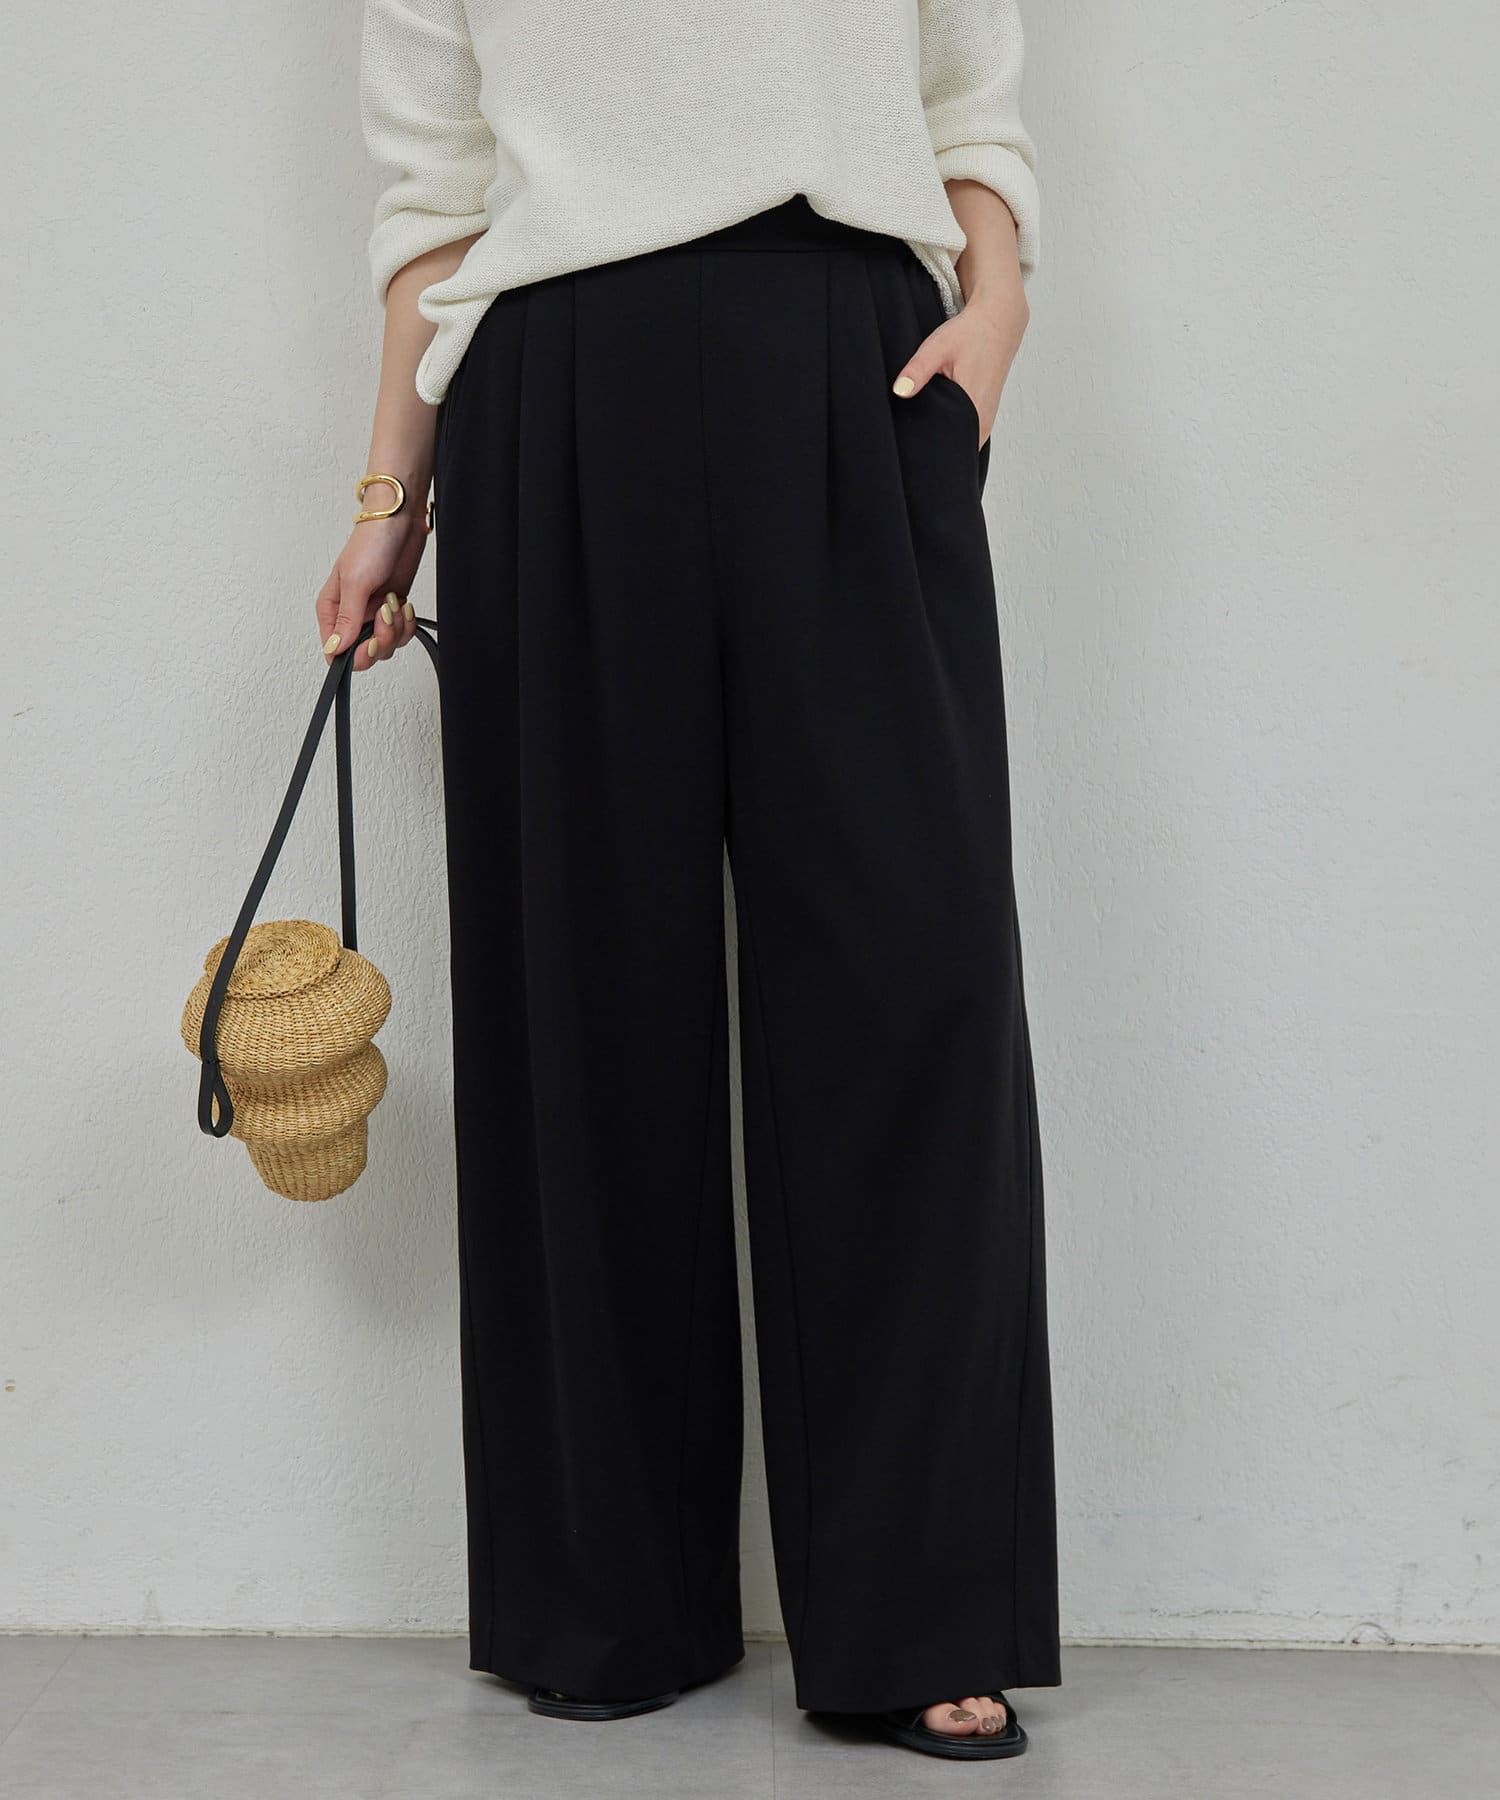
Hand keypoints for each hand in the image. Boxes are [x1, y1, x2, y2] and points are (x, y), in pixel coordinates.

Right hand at [315, 511, 427, 669]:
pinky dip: (407, 623)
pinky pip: (401, 633)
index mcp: (332, 610)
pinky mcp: (393, 609)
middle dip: (381, 640)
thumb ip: (346, 618)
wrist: (399, 522)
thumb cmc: (370, 542)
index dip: (355, 655)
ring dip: (397, 629)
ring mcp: (373, 613)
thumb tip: (334, 648)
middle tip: (386, 615)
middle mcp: (351, 614)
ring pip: (385, 646)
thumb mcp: (355, 581)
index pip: (335, 651)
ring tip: (395, 601)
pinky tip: (404, 603)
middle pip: (363, 654)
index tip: (370, 640)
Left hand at [892, 283, 1028, 450]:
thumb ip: (917, 370)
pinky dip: (951, 434)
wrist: (999, 321)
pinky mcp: (984, 416)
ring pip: (961, 446)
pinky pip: (966, 436)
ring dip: (942, 444)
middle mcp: (983, 423)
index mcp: (973, 411)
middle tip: (909, 450)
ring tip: (920, 440)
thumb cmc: (970, 334)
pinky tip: (935, 426)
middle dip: (932, 453)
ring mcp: (986, 422)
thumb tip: (899, 391)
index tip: (910, 455)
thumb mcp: (938, 347)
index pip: (949, 452)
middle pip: (954, 454)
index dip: (928, 457)